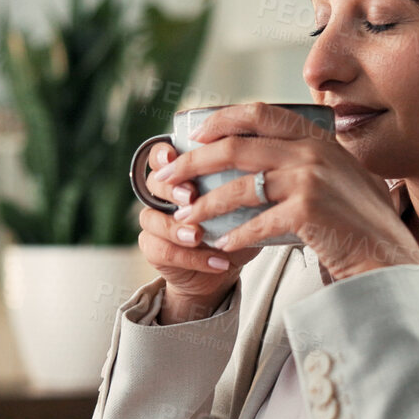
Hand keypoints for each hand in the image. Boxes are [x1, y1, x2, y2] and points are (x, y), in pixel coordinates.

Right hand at [137, 141, 260, 323]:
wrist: (225, 265)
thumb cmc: (237, 224)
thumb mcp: (246, 201)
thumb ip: (247, 181)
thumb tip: (268, 163)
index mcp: (182, 173)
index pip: (162, 155)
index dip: (163, 154)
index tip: (174, 156)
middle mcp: (163, 194)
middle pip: (153, 182)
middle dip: (172, 189)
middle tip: (191, 196)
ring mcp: (155, 221)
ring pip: (150, 218)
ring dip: (177, 227)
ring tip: (199, 236)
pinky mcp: (152, 249)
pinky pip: (162, 250)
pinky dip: (192, 257)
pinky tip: (218, 262)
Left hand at [148, 102, 418, 280]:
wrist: (389, 257)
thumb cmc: (363, 223)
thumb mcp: (343, 176)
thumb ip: (311, 160)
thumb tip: (267, 157)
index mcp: (318, 138)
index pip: (260, 113)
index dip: (220, 120)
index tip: (194, 135)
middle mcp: (312, 152)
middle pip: (235, 147)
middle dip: (193, 162)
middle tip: (167, 178)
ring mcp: (310, 180)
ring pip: (238, 187)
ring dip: (205, 204)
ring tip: (185, 218)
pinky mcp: (306, 211)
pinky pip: (255, 223)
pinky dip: (234, 236)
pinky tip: (220, 245)